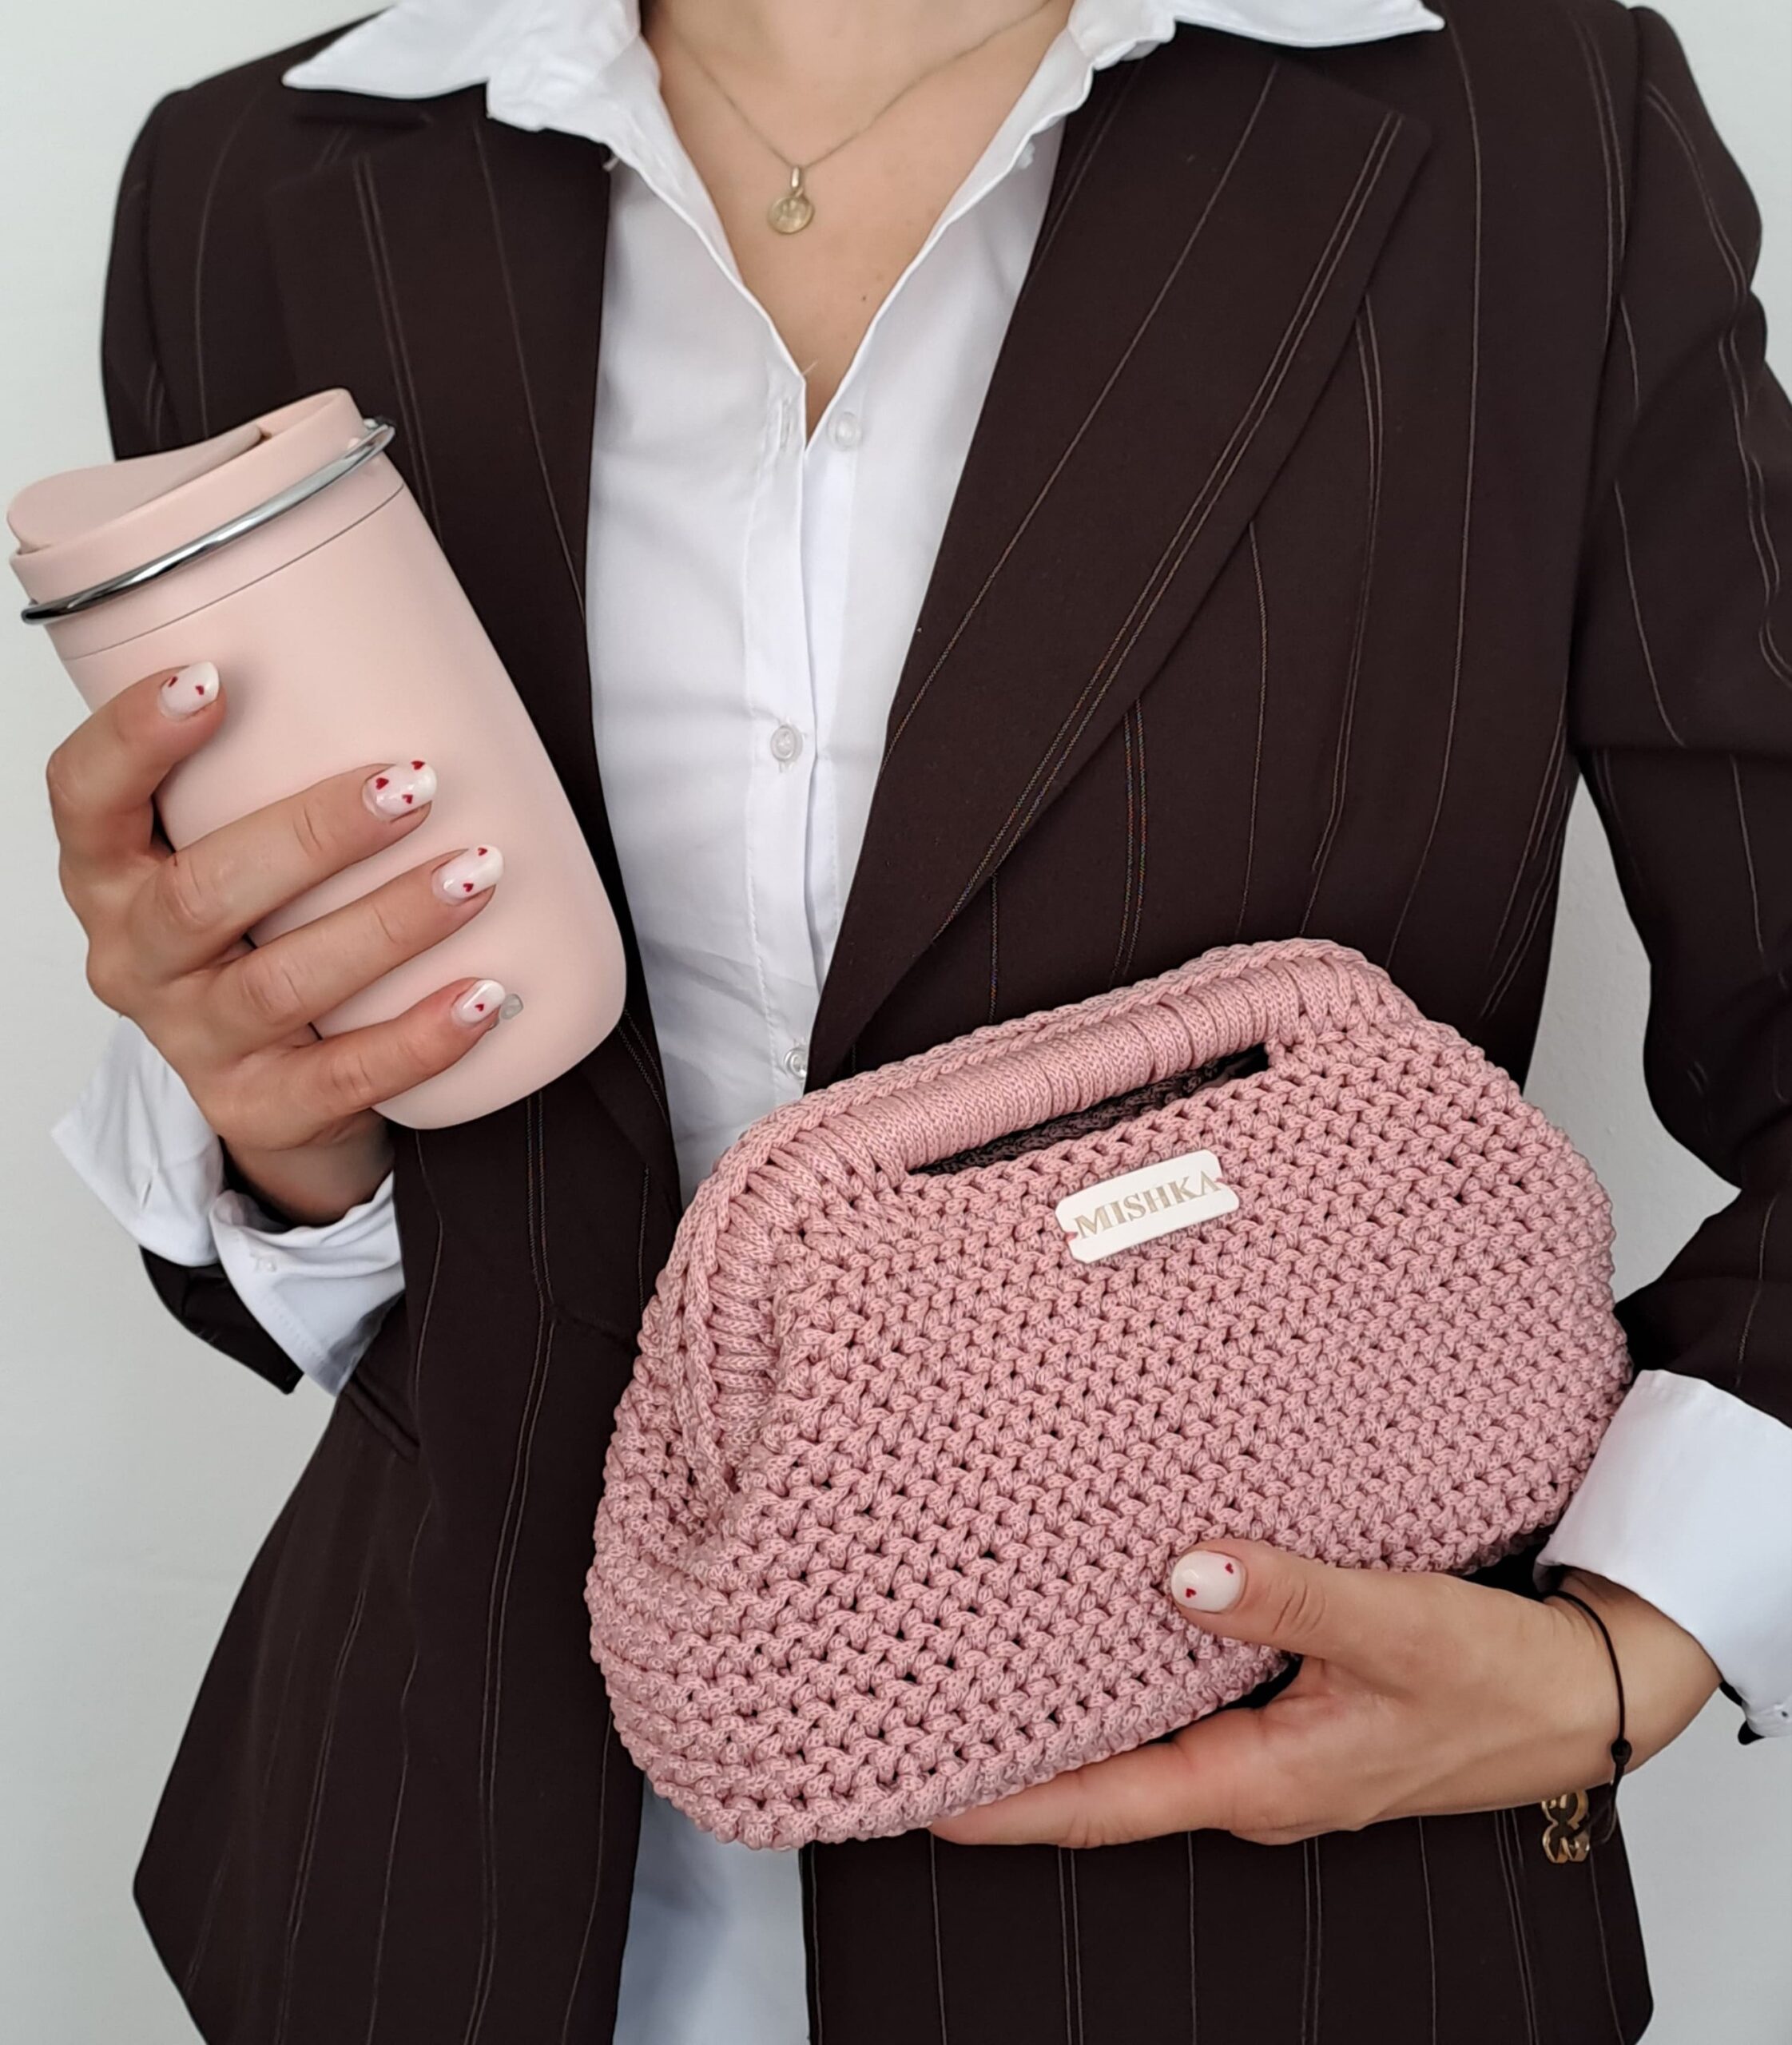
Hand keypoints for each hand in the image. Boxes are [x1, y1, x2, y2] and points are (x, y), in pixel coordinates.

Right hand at [47, 662, 506, 1223]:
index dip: (133, 738)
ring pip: (283, 983)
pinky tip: (486, 996)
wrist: (281, 1093)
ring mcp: (195, 1041)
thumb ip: (280, 770)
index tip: (212, 677)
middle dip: (313, 833)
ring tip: (476, 873)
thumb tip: (420, 649)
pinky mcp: (262, 1110)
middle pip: (203, 893)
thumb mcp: (243, 849)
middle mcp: (136, 958)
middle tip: (414, 783)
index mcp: (114, 875)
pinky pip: (346, 1076)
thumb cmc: (272, 933)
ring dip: (389, 923)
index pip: (84, 798)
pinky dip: (422, 1035)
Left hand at [931, 1543, 1719, 1849]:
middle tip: (924, 1714)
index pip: (1105, 1807)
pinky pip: (1186, 1712)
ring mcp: (1268, 1756)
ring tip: (979, 1673)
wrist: (1578, 1696)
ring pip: (1143, 1745)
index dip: (1010, 1806)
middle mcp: (1250, 1782)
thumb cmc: (1496, 1677)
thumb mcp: (1390, 1623)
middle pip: (1106, 1785)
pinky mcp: (1288, 1721)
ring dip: (1068, 1719)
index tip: (924, 1792)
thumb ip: (1283, 1595)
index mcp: (1260, 1781)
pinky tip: (1097, 1635)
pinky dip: (1130, 1684)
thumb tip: (1184, 1571)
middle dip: (1016, 1760)